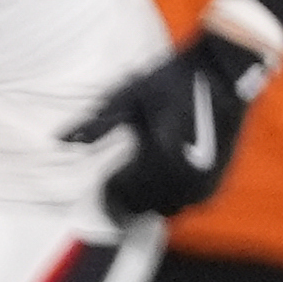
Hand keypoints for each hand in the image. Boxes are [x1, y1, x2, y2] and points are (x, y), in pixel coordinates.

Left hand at [69, 30, 270, 219]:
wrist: (223, 72)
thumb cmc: (172, 81)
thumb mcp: (128, 97)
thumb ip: (95, 124)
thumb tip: (59, 139)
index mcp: (161, 156)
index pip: (122, 194)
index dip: (109, 190)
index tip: (107, 176)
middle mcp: (186, 175)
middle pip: (142, 206)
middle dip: (127, 197)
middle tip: (121, 175)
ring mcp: (205, 180)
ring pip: (166, 209)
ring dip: (149, 199)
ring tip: (143, 172)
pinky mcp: (218, 179)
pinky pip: (188, 203)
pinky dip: (172, 196)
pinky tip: (165, 175)